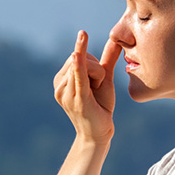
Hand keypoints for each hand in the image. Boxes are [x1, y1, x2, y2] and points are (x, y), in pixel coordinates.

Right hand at [52, 30, 121, 144]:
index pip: (78, 56)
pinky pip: (79, 78)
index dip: (93, 65)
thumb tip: (115, 39)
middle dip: (96, 70)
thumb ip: (108, 59)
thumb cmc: (100, 107)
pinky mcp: (78, 100)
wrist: (98, 135)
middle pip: (81, 58)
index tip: (94, 83)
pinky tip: (77, 56)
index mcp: (61, 79)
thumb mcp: (104, 79)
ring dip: (99, 77)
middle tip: (95, 91)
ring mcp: (66, 94)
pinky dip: (78, 67)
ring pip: (86, 66)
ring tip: (94, 96)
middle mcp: (59, 85)